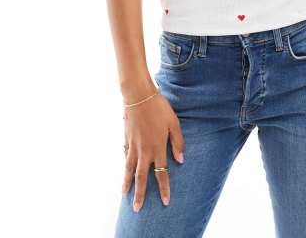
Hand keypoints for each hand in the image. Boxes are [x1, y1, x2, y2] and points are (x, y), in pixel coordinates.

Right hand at [121, 91, 184, 211]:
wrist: (138, 95)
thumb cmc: (159, 107)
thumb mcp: (174, 123)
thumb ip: (178, 142)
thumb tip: (180, 160)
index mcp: (157, 147)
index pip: (161, 173)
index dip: (164, 188)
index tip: (165, 201)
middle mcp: (144, 150)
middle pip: (141, 177)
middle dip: (140, 194)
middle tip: (137, 208)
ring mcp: (133, 145)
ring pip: (129, 169)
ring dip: (127, 183)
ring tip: (124, 194)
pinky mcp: (126, 139)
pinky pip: (125, 156)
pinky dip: (125, 165)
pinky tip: (125, 170)